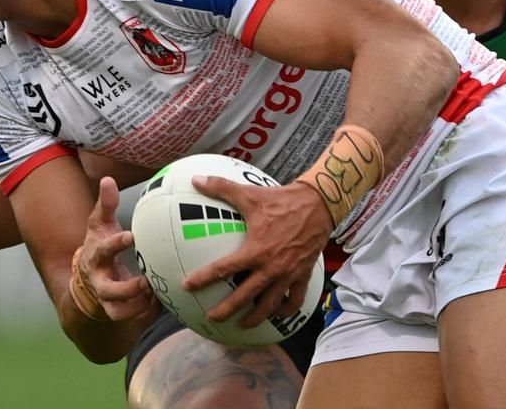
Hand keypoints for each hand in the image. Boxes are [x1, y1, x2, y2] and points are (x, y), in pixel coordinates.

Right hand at [76, 177, 160, 321]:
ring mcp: (107, 301)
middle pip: (108, 291)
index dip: (115, 244)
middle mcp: (99, 282)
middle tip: (147, 281)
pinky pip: (134, 319)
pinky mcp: (117, 313)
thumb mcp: (99, 226)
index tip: (131, 236)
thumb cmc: (98, 247)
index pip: (102, 251)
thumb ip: (105, 205)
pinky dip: (148, 313)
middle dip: (127, 289)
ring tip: (156, 294)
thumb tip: (108, 179)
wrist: (85, 283)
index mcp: (95, 257)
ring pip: (118, 313)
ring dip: (138, 306)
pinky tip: (164, 302)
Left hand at [181, 177, 331, 326]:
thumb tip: (196, 180)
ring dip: (255, 318)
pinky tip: (277, 314)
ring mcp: (288, 274)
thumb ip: (221, 188)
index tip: (187, 286)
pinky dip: (286, 310)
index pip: (224, 269)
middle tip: (211, 319)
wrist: (318, 205)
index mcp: (255, 251)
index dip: (203, 279)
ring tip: (243, 326)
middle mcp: (270, 268)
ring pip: (270, 305)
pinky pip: (295, 300)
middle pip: (244, 297)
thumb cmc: (282, 200)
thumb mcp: (250, 194)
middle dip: (226, 310)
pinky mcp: (303, 275)